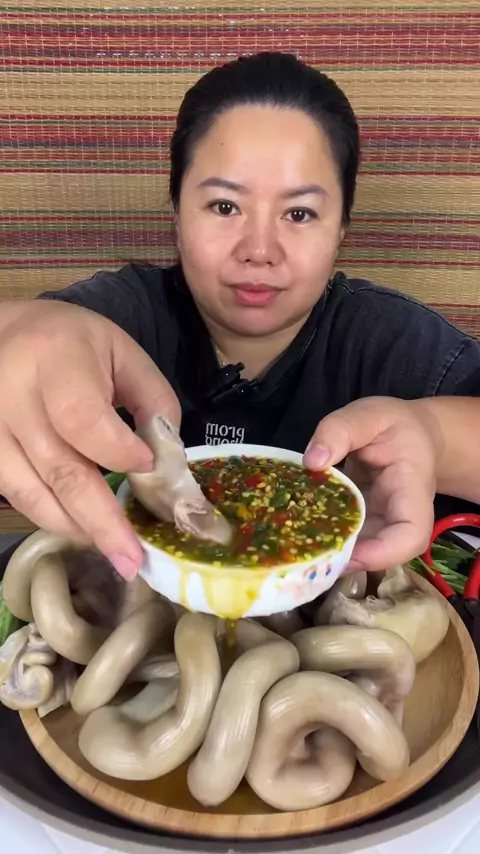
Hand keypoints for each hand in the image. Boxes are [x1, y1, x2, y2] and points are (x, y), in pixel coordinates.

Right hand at [0, 300, 179, 578]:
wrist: (1, 332)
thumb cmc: (70, 340)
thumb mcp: (122, 351)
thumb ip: (152, 400)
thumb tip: (166, 463)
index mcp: (55, 359)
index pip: (83, 420)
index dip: (117, 452)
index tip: (147, 468)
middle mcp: (12, 396)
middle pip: (59, 470)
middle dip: (102, 522)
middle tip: (134, 560)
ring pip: (33, 494)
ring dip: (78, 529)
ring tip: (116, 552)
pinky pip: (17, 495)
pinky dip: (53, 517)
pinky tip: (82, 528)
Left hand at [303, 397, 439, 570]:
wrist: (409, 434)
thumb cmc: (393, 425)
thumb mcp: (369, 414)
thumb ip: (340, 429)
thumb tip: (312, 461)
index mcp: (412, 490)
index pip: (411, 535)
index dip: (382, 554)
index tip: (347, 554)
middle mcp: (400, 516)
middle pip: (384, 554)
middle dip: (346, 561)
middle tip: (305, 555)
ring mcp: (381, 524)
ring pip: (362, 552)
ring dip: (331, 553)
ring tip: (295, 549)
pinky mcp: (362, 523)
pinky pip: (346, 538)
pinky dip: (323, 539)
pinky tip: (295, 534)